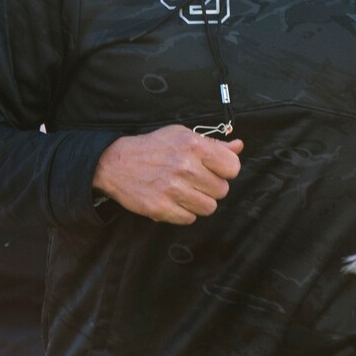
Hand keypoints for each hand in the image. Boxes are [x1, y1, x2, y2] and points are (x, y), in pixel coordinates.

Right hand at [93, 124, 243, 224]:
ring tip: (186, 191)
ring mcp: (172, 189)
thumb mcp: (183, 136)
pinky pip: (189, 219)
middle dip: (212, 187)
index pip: (232, 167)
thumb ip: (214, 144)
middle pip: (222, 190)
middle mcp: (185, 167)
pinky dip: (184, 213)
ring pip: (208, 208)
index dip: (226, 170)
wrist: (117, 163)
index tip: (215, 169)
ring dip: (200, 201)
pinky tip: (174, 200)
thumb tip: (239, 147)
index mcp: (194, 146)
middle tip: (196, 181)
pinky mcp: (160, 208)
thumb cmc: (154, 147)